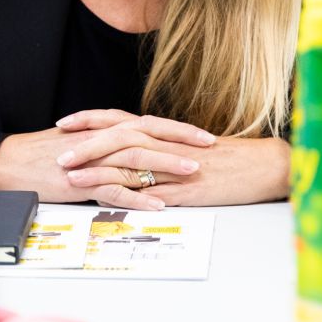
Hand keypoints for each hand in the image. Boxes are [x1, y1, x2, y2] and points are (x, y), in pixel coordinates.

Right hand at [0, 111, 214, 210]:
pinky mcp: (81, 182)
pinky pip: (113, 189)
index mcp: (103, 129)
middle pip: (147, 134)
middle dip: (180, 140)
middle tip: (209, 147)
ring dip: (165, 165)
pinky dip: (137, 196)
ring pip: (135, 159)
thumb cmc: (44, 155)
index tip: (203, 136)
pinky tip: (157, 204)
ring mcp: (91, 160)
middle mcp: (101, 140)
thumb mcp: (81, 143)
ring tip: (192, 173)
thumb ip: (109, 144)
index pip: (147, 123)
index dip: (176, 129)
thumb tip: (135, 149)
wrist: (11, 163)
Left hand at [57, 109, 290, 206]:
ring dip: (98, 171)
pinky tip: (109, 201)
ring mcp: (173, 167)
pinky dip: (128, 196)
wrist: (262, 165)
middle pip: (117, 138)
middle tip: (59, 154)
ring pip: (129, 165)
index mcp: (163, 133)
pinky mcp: (185, 190)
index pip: (118, 120)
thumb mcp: (186, 148)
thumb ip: (159, 148)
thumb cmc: (226, 158)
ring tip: (72, 178)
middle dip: (85, 146)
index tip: (64, 124)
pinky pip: (152, 193)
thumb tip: (133, 154)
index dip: (90, 121)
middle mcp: (164, 145)